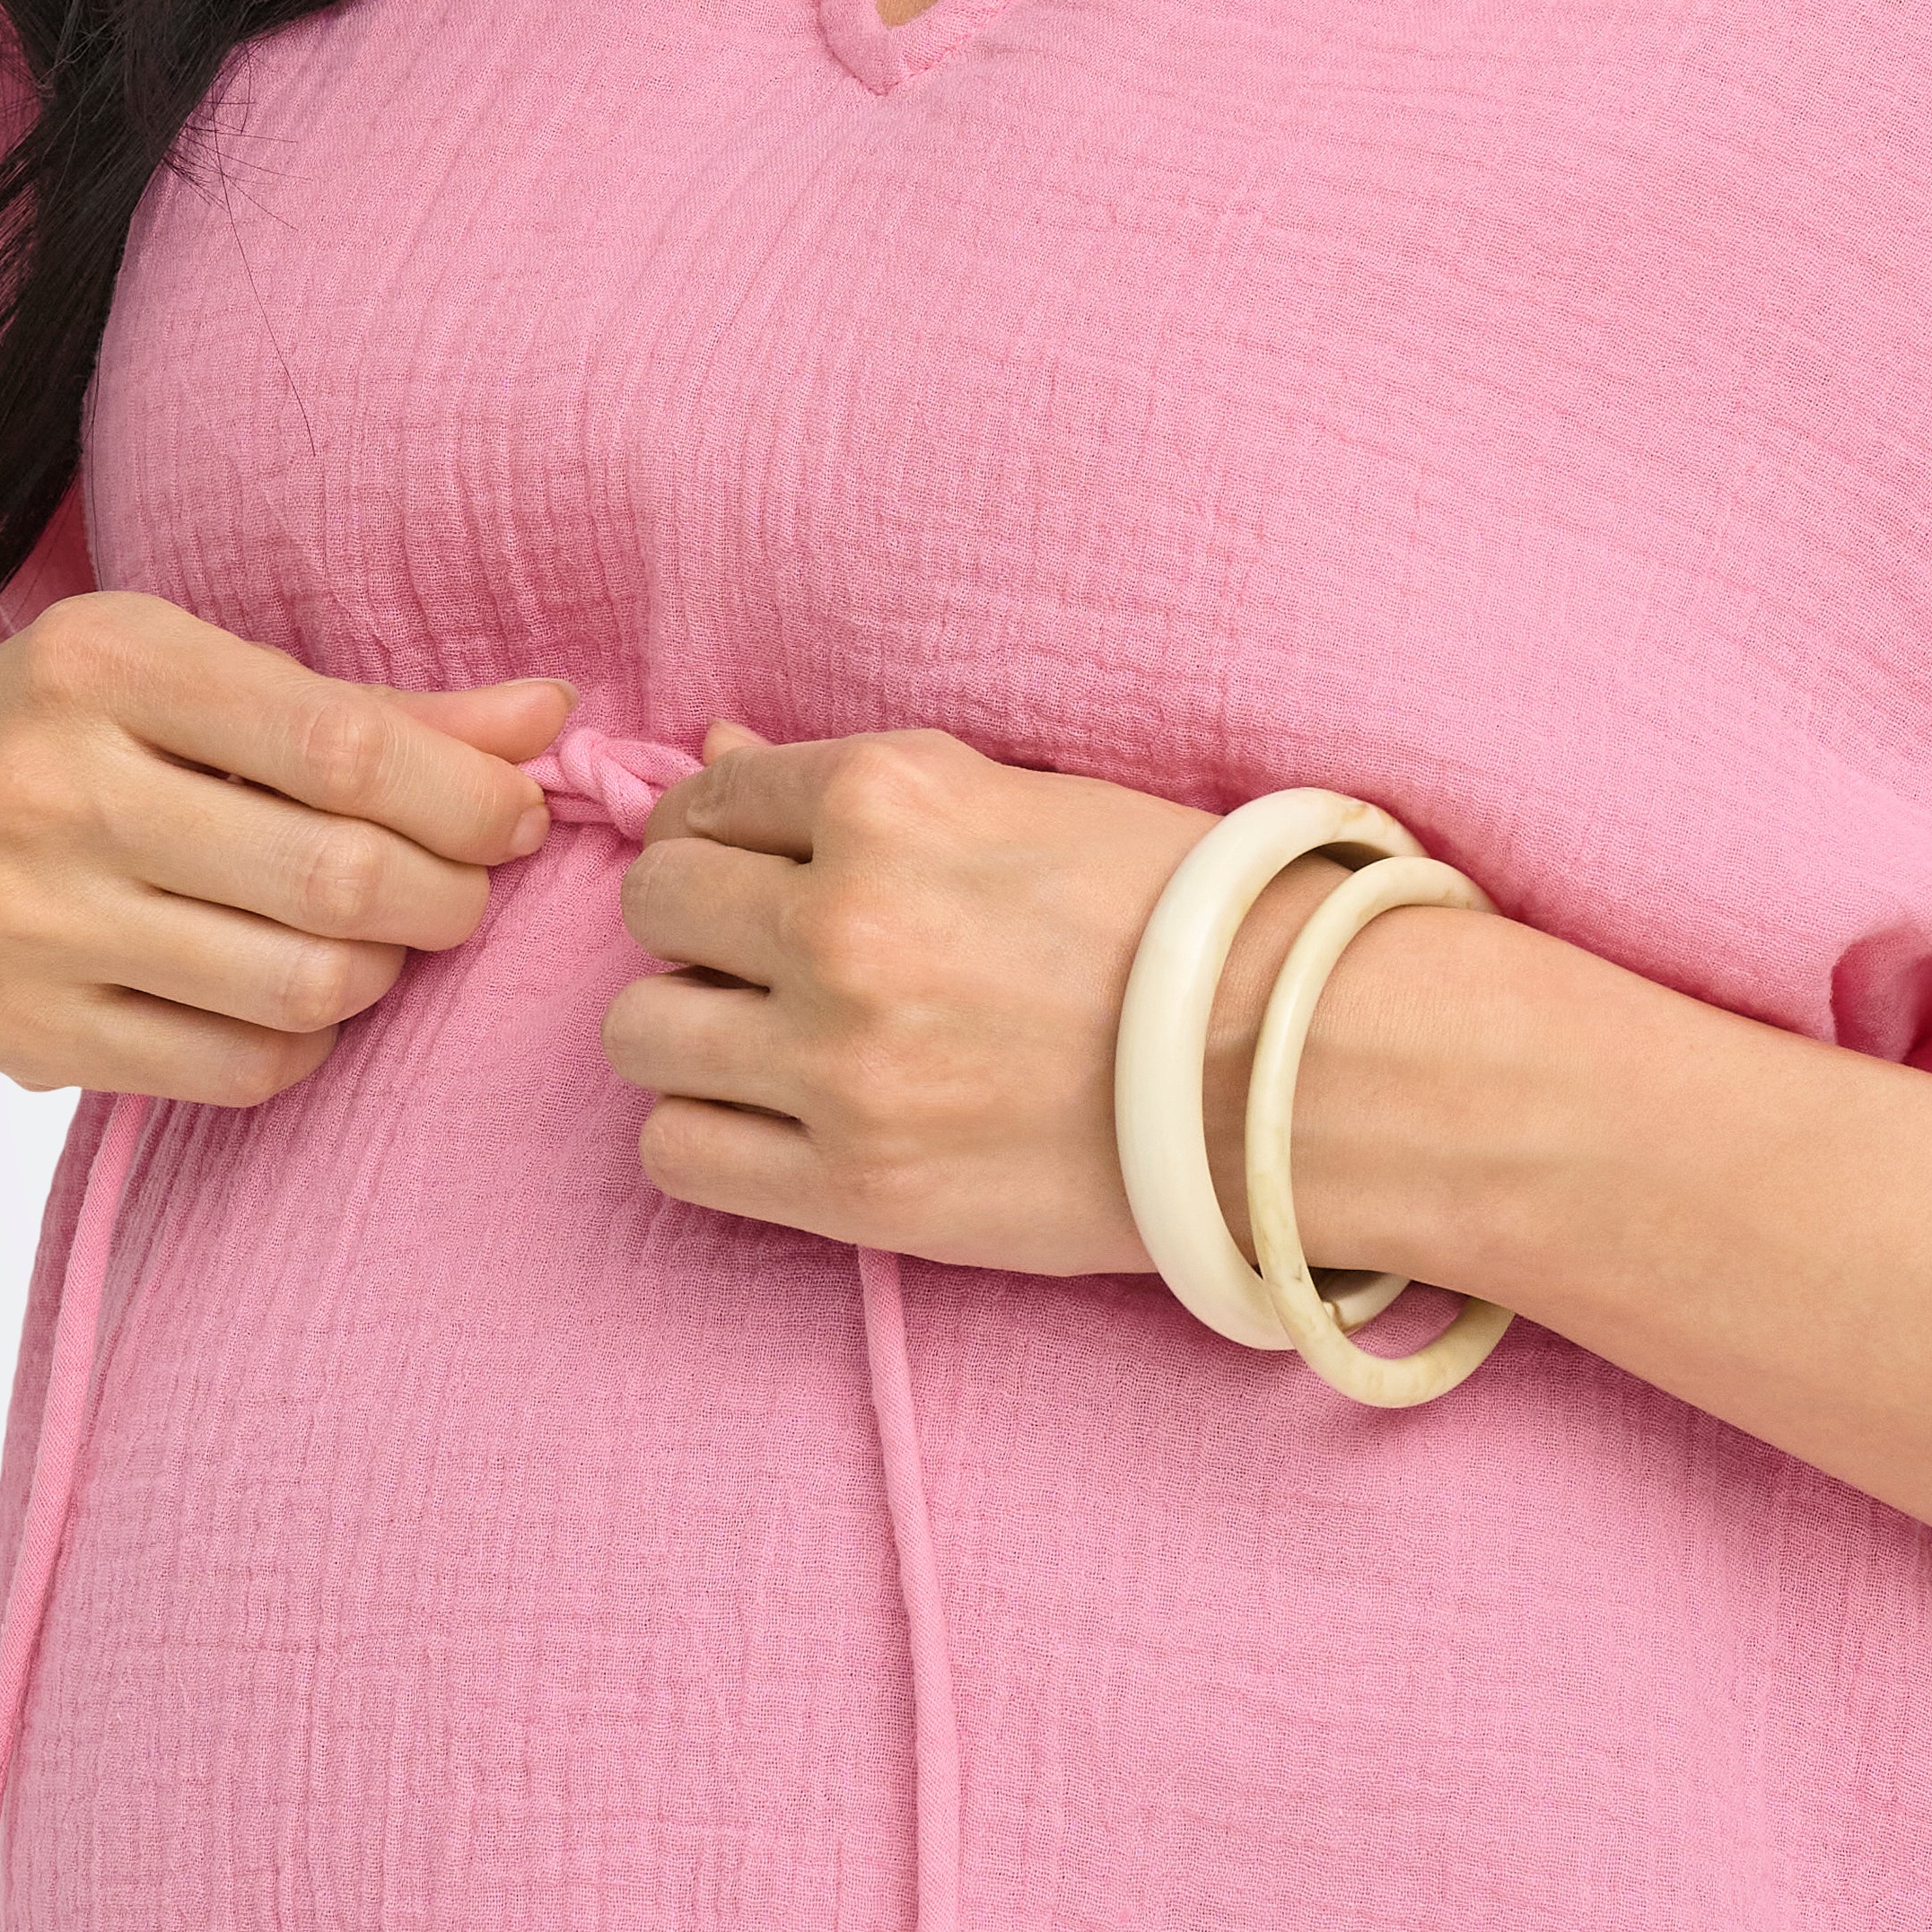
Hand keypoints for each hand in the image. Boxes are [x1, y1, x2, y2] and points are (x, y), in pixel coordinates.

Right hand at [0, 595, 570, 1106]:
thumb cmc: (71, 728)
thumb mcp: (193, 675)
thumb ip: (372, 708)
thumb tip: (549, 719)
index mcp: (106, 664)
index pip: (344, 747)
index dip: (469, 797)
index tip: (517, 815)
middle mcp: (52, 789)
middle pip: (338, 879)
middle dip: (449, 896)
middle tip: (466, 890)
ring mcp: (28, 922)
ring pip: (300, 988)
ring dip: (384, 975)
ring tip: (382, 940)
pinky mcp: (21, 1032)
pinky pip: (236, 1068)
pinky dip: (308, 1044)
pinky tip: (301, 997)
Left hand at [603, 720, 1368, 1271]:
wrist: (1292, 1071)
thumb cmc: (1181, 921)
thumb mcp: (1020, 804)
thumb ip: (854, 787)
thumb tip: (713, 747)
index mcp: (890, 796)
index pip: (705, 800)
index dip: (725, 840)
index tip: (764, 877)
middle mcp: (844, 920)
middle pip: (655, 907)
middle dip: (701, 929)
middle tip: (773, 962)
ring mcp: (840, 1059)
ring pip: (639, 1030)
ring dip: (692, 1034)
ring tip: (776, 1048)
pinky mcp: (854, 1184)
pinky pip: (677, 1152)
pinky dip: (710, 1136)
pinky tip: (782, 1125)